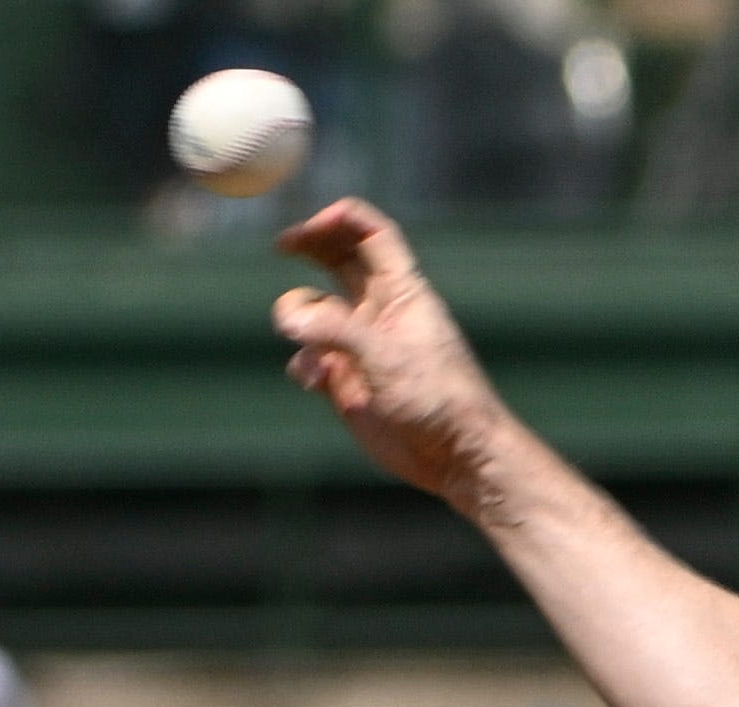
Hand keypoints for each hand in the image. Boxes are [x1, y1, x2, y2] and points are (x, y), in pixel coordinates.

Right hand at [273, 201, 518, 509]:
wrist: (455, 456)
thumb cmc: (438, 398)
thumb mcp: (387, 355)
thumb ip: (337, 329)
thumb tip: (288, 315)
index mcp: (402, 291)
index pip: (372, 235)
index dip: (341, 219)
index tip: (310, 225)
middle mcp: (379, 311)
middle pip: (339, 258)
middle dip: (310, 245)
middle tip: (283, 245)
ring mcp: (360, 344)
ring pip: (313, 309)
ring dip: (297, 316)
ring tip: (303, 339)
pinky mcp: (345, 380)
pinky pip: (307, 357)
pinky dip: (302, 363)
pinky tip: (316, 382)